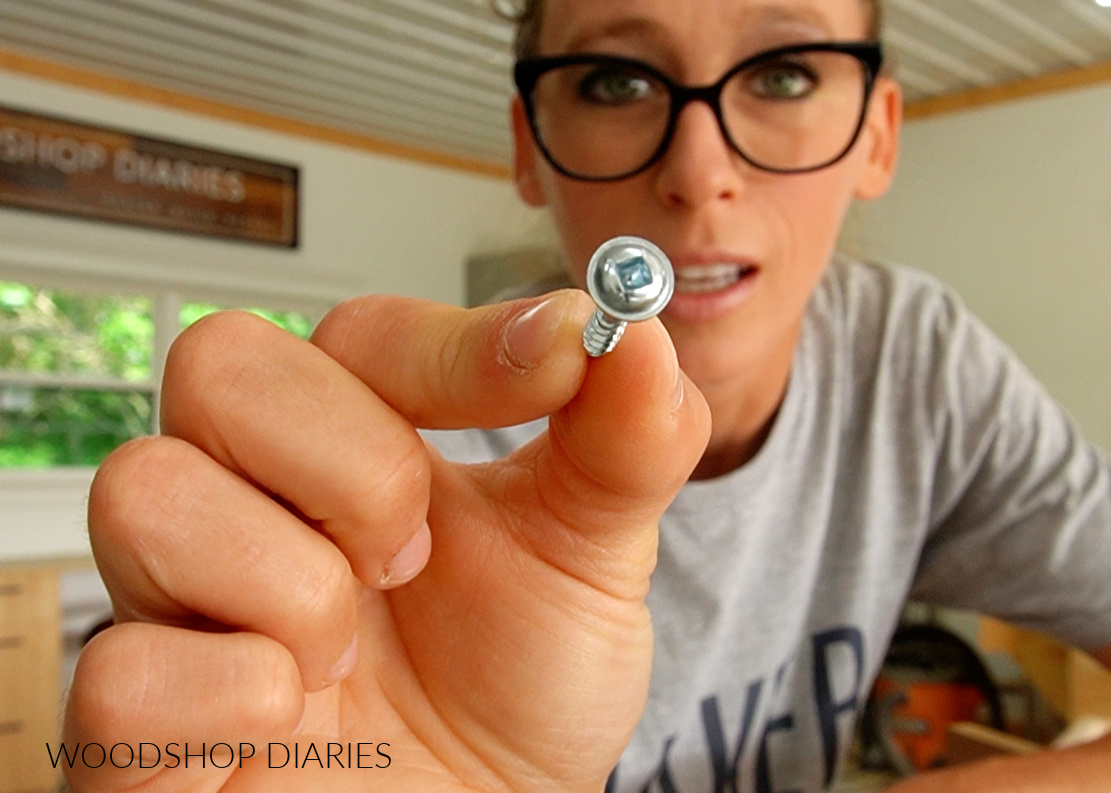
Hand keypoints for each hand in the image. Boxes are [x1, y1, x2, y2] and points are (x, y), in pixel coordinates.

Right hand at [65, 290, 709, 792]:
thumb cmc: (524, 692)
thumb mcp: (593, 561)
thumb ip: (625, 445)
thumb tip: (634, 333)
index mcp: (352, 444)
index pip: (356, 331)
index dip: (454, 347)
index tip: (560, 365)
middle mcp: (249, 501)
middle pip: (216, 364)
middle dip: (352, 461)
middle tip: (412, 556)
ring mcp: (180, 605)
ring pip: (147, 492)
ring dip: (296, 587)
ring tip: (350, 659)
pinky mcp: (138, 727)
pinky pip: (123, 671)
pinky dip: (235, 701)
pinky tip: (290, 726)